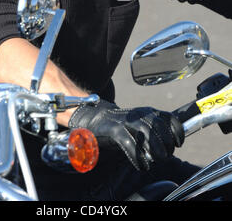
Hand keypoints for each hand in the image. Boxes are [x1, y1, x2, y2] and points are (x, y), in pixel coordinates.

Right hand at [68, 99, 183, 170]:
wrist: (97, 119)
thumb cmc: (123, 126)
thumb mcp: (142, 124)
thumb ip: (155, 131)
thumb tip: (172, 145)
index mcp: (148, 111)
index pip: (168, 117)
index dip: (176, 131)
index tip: (178, 143)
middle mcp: (139, 114)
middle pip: (159, 126)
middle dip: (166, 143)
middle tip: (165, 155)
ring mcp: (126, 121)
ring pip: (146, 132)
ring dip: (155, 149)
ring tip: (157, 160)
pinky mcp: (114, 130)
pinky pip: (129, 143)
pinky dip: (138, 157)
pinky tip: (142, 166)